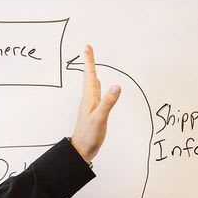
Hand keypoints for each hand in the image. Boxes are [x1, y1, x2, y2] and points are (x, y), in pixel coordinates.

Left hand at [70, 45, 120, 163]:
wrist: (81, 150)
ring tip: (92, 65)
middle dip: (90, 63)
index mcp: (90, 98)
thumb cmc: (89, 135)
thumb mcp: (100, 118)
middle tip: (88, 51)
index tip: (87, 48)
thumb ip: (108, 103)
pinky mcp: (94, 112)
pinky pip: (97, 94)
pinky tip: (99, 86)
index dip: (89, 62)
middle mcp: (89, 99)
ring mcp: (91, 105)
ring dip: (93, 74)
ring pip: (93, 85)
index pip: (91, 76)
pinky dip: (98, 86)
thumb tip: (116, 86)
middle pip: (90, 77)